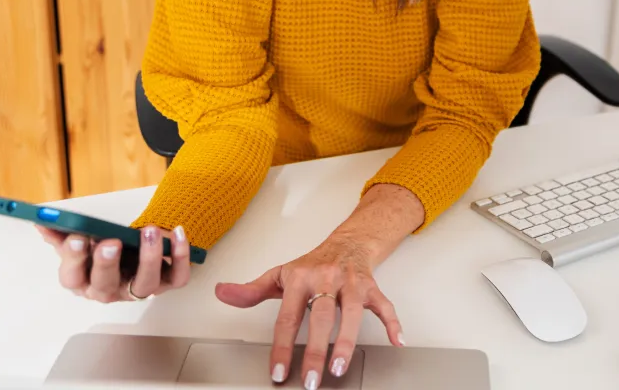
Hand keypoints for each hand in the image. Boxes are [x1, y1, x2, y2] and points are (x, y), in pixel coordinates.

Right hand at [35, 224, 190, 301]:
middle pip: (106, 285)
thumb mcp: (78, 240)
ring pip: (145, 284)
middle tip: (111, 241)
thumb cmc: (102, 250)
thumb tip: (43, 221)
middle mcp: (110, 290)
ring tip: (149, 231)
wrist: (130, 255)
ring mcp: (139, 288)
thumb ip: (60, 231)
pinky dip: (181, 257)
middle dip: (107, 264)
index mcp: (83, 280)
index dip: (74, 260)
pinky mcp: (166, 283)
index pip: (72, 277)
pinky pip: (177, 277)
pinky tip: (177, 233)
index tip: (78, 237)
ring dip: (148, 257)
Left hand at [215, 234, 403, 388]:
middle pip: (320, 316)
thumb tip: (222, 293)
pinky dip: (392, 322)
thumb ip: (252, 290)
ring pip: (351, 312)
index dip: (282, 347)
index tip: (279, 372)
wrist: (346, 242)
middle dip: (316, 350)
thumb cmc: (312, 265)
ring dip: (346, 341)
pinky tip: (396, 341)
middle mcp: (325, 279)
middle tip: (311, 380)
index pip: (287, 317)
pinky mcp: (371, 286)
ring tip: (339, 368)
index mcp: (299, 278)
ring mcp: (350, 282)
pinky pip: (384, 304)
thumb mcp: (279, 275)